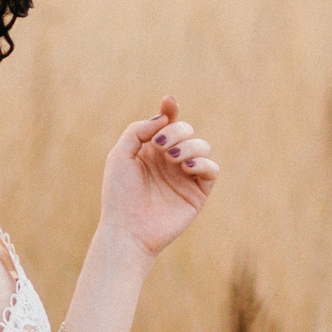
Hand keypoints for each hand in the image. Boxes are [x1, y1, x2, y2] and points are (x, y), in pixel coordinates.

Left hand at [100, 97, 216, 257]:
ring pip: (202, 146)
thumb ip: (138, 130)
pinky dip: (203, 163)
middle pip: (186, 130)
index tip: (169, 102)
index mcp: (150, 150)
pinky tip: (187, 167)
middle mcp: (169, 160)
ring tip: (172, 159)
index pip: (167, 124)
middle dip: (176, 132)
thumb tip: (164, 118)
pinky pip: (212, 169)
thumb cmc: (119, 195)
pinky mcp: (197, 193)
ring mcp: (185, 176)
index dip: (171, 110)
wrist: (127, 229)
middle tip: (159, 147)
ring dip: (188, 146)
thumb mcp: (120, 156)